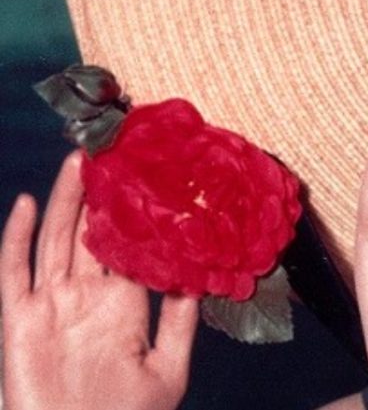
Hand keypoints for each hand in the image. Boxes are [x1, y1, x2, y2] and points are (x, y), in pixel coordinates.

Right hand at [1, 151, 198, 409]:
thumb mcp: (168, 368)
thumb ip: (179, 323)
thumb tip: (197, 279)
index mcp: (124, 304)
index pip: (128, 247)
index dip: (135, 215)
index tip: (150, 177)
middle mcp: (86, 298)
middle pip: (91, 234)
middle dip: (100, 195)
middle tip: (113, 151)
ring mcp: (52, 306)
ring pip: (57, 241)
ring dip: (66, 200)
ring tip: (80, 160)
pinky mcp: (20, 321)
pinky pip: (14, 272)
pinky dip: (18, 237)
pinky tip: (30, 204)